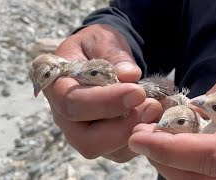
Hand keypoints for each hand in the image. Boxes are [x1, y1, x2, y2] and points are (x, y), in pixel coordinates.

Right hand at [43, 24, 162, 161]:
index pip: (73, 104)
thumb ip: (112, 54)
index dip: (105, 102)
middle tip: (152, 105)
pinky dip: (144, 135)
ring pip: (110, 152)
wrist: (101, 57)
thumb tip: (129, 75)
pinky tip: (157, 115)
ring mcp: (86, 133)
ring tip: (158, 106)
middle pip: (86, 141)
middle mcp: (67, 118)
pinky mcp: (106, 141)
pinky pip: (125, 151)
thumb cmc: (97, 47)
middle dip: (122, 127)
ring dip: (137, 132)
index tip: (137, 92)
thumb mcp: (102, 39)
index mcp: (58, 88)